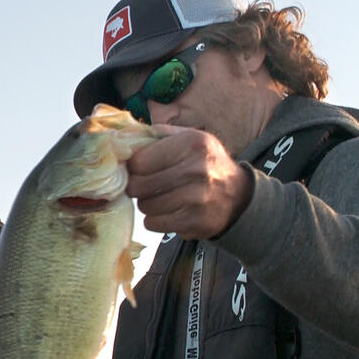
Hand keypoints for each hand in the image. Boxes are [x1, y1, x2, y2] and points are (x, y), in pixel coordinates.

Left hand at [126, 124, 253, 238]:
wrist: (237, 195)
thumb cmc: (205, 163)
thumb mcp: (189, 138)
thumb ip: (157, 135)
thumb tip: (122, 139)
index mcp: (191, 143)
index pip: (139, 161)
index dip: (133, 167)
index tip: (137, 169)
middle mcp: (196, 169)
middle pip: (139, 185)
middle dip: (136, 187)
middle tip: (144, 186)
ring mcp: (197, 198)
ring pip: (145, 206)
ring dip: (147, 204)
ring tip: (160, 197)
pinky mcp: (194, 221)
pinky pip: (154, 223)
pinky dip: (155, 219)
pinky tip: (167, 211)